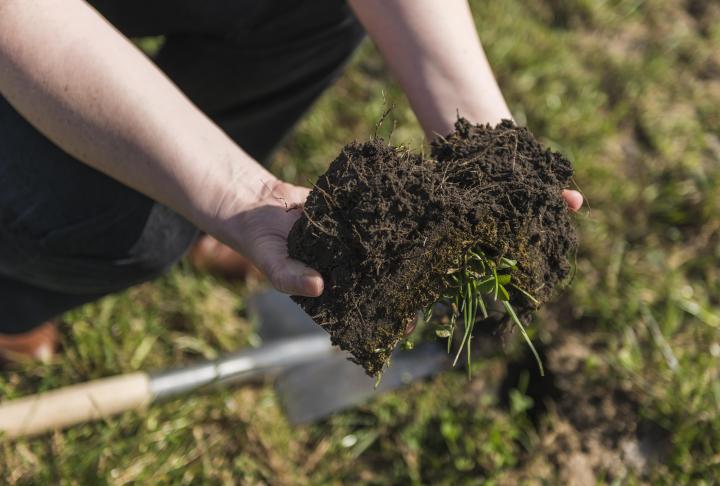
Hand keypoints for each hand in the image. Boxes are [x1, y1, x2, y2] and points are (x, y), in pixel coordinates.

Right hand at [216, 183, 582, 299]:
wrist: (258, 209)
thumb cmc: (263, 247)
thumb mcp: (273, 264)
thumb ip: (292, 278)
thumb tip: (318, 288)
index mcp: (346, 289)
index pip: (380, 303)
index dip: (402, 310)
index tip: (427, 312)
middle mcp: (362, 268)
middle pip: (398, 273)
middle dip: (426, 273)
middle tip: (461, 271)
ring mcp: (366, 241)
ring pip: (399, 242)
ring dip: (423, 239)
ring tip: (458, 234)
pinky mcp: (364, 213)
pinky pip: (387, 212)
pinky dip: (406, 208)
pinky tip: (431, 200)